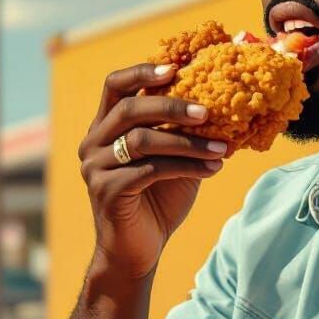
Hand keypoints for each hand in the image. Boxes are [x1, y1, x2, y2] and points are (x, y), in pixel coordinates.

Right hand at [78, 63, 227, 279]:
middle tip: (208, 111)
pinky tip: (213, 169)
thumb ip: (183, 130)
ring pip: (143, 140)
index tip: (176, 68)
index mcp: (105, 128)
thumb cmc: (157, 200)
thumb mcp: (173, 158)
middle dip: (173, 106)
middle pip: (130, 109)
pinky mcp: (107, 191)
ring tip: (224, 148)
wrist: (137, 251)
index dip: (143, 72)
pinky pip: (150, 170)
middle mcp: (93, 143)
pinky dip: (186, 167)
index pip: (115, 85)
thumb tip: (224, 101)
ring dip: (189, 142)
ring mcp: (96, 167)